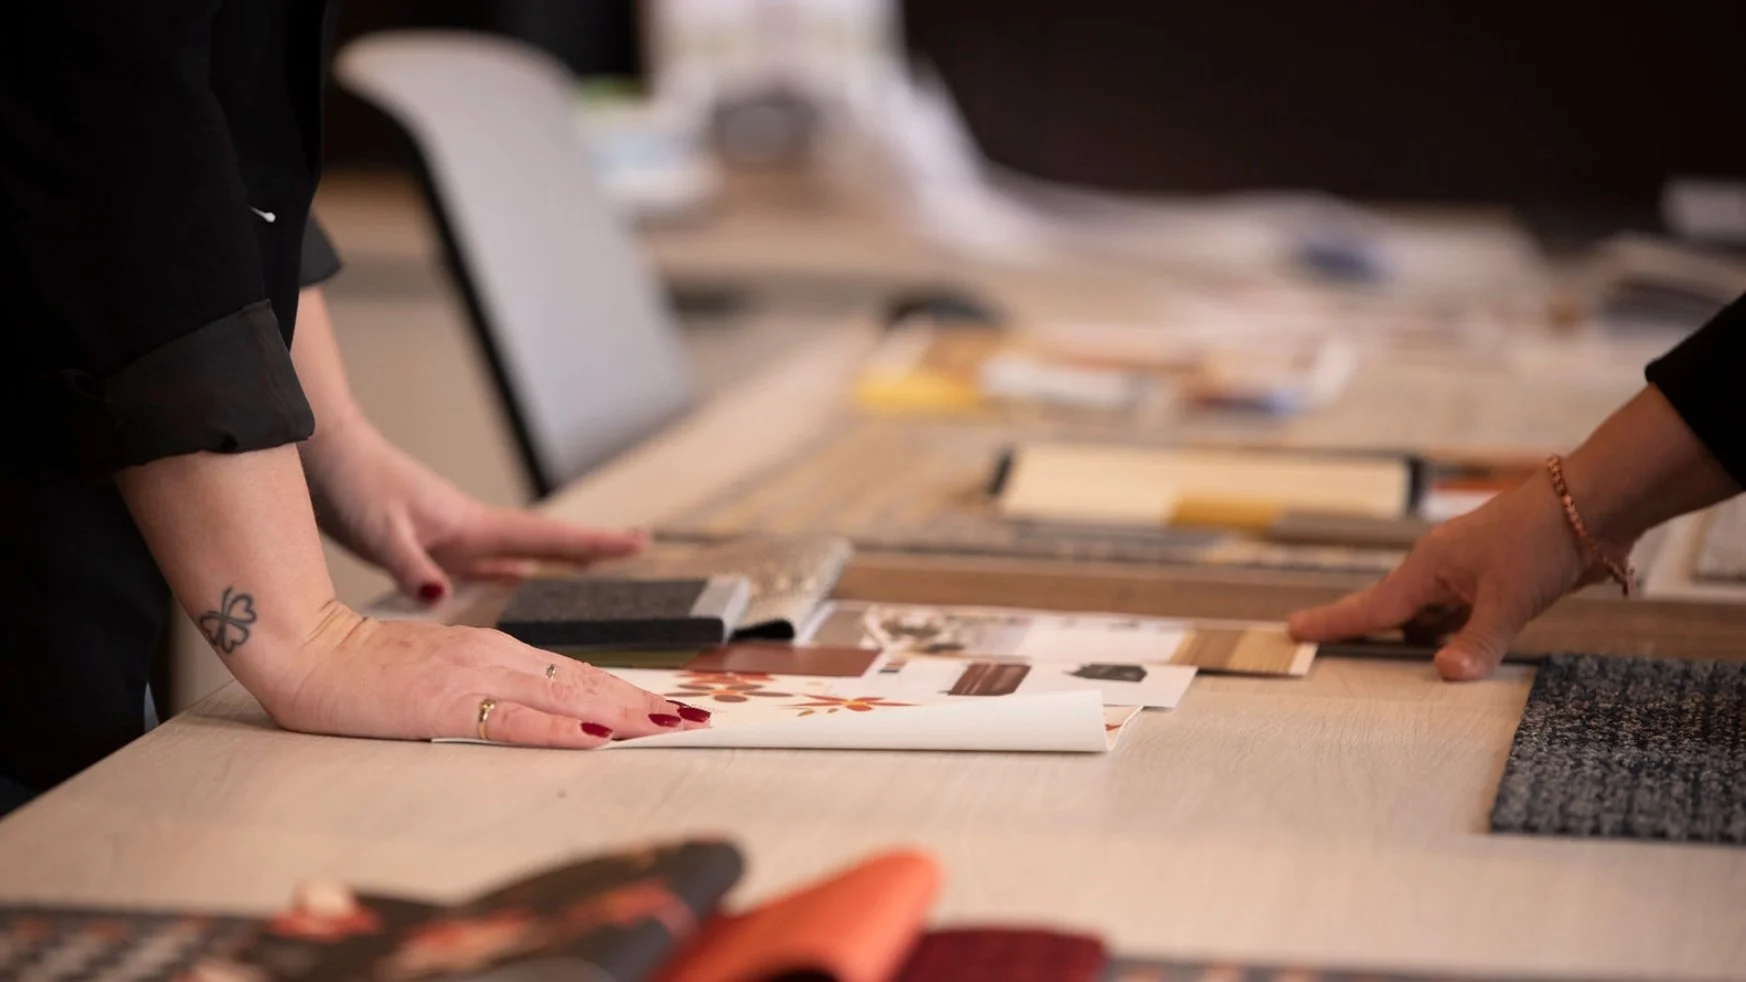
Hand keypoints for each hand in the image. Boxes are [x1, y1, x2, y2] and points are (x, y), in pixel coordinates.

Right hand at [260, 603, 709, 744]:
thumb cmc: (365, 669)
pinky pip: (516, 719)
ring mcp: (474, 676)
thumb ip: (487, 684)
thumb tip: (537, 707)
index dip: (626, 690)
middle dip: (642, 702)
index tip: (668, 705)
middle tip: (693, 715)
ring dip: (621, 711)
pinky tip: (594, 736)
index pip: (576, 673)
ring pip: (564, 695)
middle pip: (584, 681)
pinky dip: (561, 728)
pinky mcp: (448, 702)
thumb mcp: (441, 670)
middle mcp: (495, 655)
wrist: (307, 651)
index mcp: (495, 649)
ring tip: (667, 724)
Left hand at [301, 422, 645, 602]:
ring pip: (515, 552)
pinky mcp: (427, 541)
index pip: (545, 537)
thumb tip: (442, 596)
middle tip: (633, 546)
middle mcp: (469, 528)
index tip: (637, 541)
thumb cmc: (351, 483)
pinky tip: (515, 578)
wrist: (321, 455)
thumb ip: (412, 565)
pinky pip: (480, 562)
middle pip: (542, 542)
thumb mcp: (380, 530)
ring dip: (552, 559)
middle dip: (587, 547)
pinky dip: (505, 571)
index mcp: (468, 524)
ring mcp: (451, 534)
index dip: (592, 543)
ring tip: (588, 567)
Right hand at [1288, 474, 1623, 680]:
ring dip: (1409, 640)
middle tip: (1319, 644)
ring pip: (1426, 616)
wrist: (1594, 504)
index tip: (1293, 629)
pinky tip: (1449, 655)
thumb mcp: (1510, 598)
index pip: (1371, 606)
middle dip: (1360, 630)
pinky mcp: (1496, 583)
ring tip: (1381, 666)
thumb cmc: (1544, 539)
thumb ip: (1480, 641)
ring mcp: (1468, 576)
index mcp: (1430, 567)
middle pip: (1390, 610)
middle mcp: (1441, 571)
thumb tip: (1447, 675)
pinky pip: (1457, 617)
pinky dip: (1446, 637)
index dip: (1333, 622)